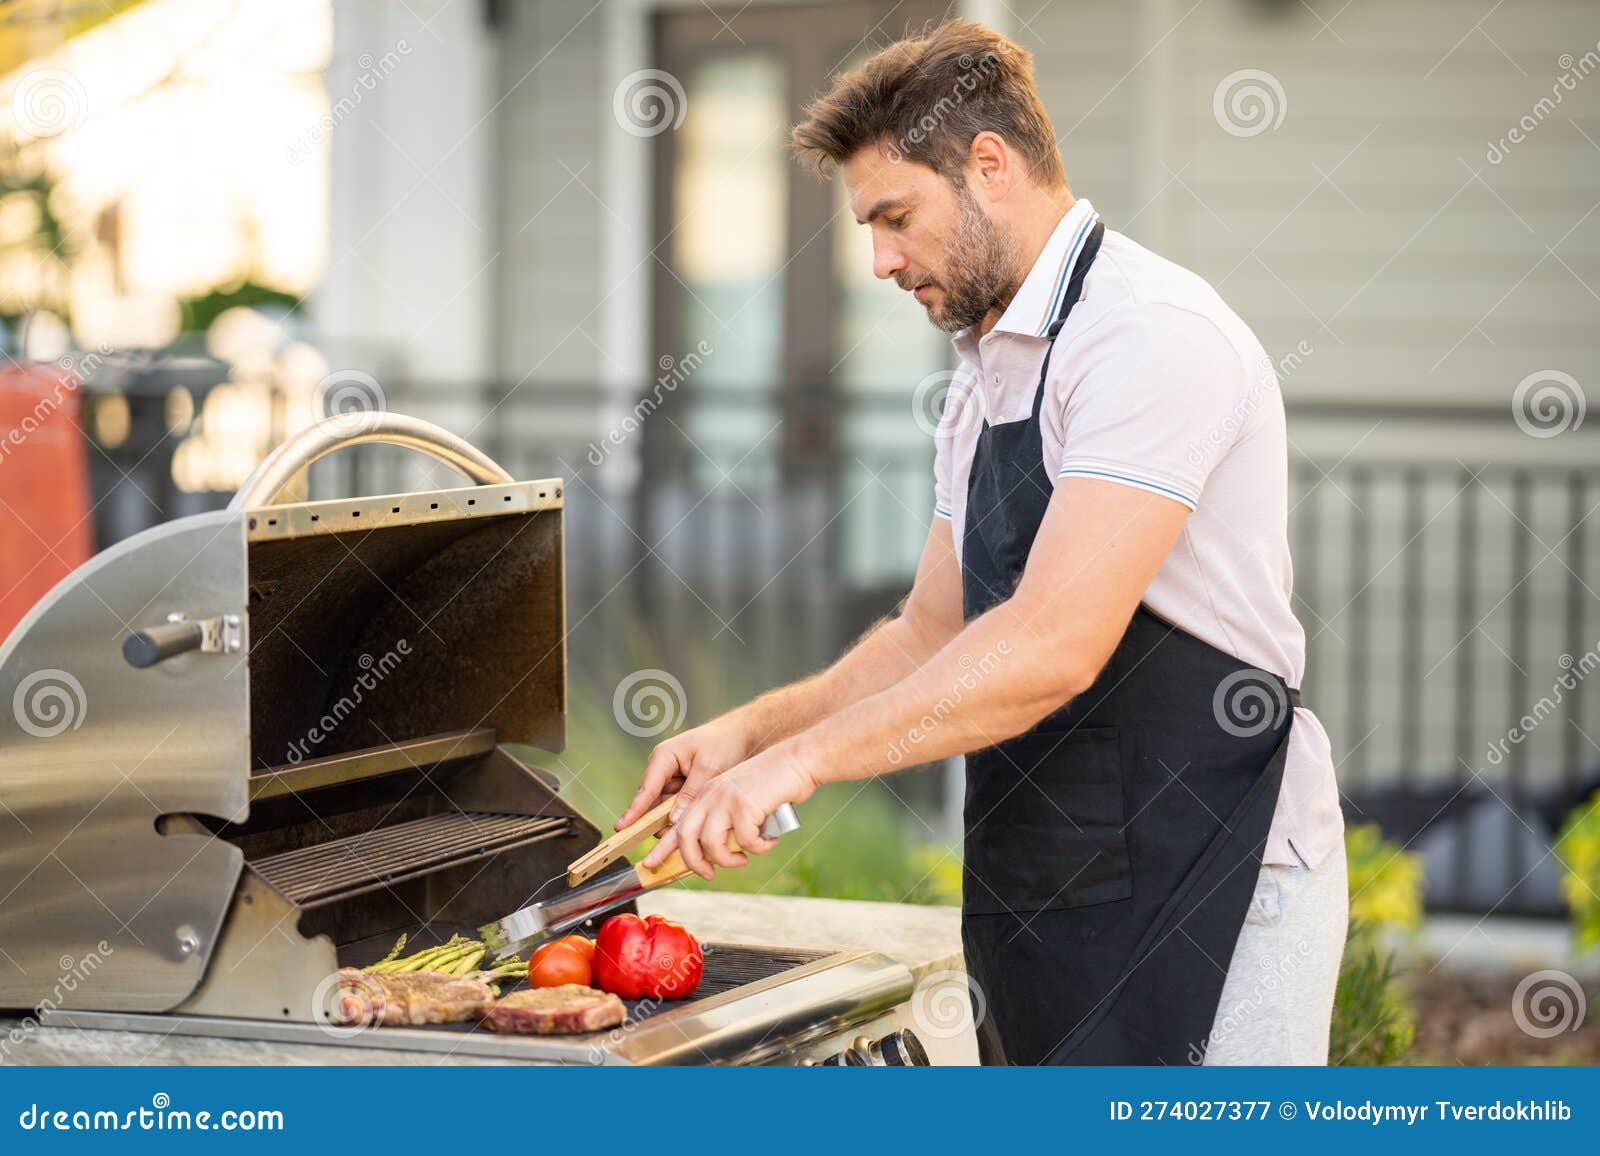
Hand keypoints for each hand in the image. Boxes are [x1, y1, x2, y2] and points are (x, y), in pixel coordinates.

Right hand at [615, 717, 754, 829]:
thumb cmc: (724, 743)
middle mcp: (663, 769)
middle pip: (653, 803)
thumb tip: (673, 820)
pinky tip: (696, 825)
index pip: (646, 789)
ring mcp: (672, 779)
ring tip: (690, 832)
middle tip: (670, 840)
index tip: (621, 827)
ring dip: (675, 821)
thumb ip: (690, 794)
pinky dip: (685, 816)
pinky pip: (678, 807)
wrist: (743, 734)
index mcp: (664, 757)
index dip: (634, 811)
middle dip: (659, 822)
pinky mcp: (683, 788)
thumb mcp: (708, 768)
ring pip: (666, 809)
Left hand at [641, 743, 817, 879]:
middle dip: (693, 863)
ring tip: (743, 860)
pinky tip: (769, 841)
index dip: (661, 848)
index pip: (676, 824)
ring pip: (711, 844)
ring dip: (728, 860)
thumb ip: (724, 820)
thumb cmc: (773, 783)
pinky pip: (745, 841)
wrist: (797, 760)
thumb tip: (716, 853)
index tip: (649, 865)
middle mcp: (710, 795)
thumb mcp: (739, 799)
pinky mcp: (745, 804)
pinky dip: (758, 848)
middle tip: (709, 874)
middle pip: (685, 837)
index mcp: (706, 793)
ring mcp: (726, 798)